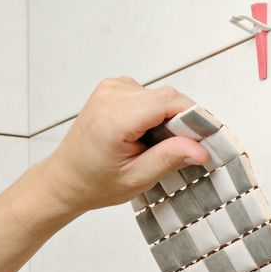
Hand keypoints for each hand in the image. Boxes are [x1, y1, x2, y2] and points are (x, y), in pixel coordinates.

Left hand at [39, 77, 209, 214]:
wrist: (66, 178)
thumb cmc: (96, 183)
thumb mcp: (136, 179)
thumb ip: (168, 159)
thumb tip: (201, 149)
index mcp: (114, 118)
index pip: (169, 101)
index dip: (193, 118)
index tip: (204, 141)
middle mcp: (111, 95)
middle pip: (167, 97)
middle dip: (181, 122)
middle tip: (178, 152)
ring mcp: (111, 88)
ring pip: (160, 96)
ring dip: (167, 119)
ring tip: (153, 146)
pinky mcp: (113, 88)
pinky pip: (149, 95)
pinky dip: (155, 114)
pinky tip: (144, 134)